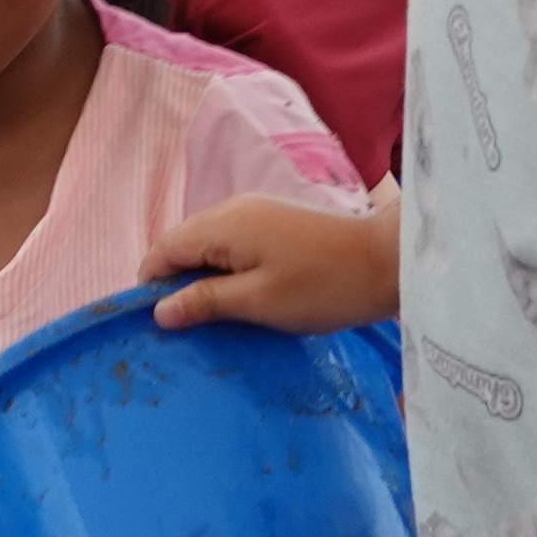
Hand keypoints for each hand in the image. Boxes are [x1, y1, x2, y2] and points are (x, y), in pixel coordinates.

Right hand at [149, 194, 401, 333]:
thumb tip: (159, 309)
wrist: (387, 262)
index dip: (149, 285)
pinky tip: (239, 296)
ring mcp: (256, 212)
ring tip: (212, 316)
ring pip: (208, 244)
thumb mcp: (257, 302)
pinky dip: (225, 269)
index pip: (163, 249)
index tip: (154, 324)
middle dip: (175, 282)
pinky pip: (232, 244)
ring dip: (202, 277)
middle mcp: (234, 210)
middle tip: (185, 327)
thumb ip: (204, 302)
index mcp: (223, 225)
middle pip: (183, 244)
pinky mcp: (275, 222)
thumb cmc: (321, 286)